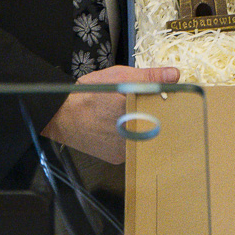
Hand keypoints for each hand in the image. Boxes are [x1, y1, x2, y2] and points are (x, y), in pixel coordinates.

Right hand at [41, 64, 180, 163]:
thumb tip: (174, 75)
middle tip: (147, 107)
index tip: (168, 100)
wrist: (59, 116)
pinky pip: (133, 148)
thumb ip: (148, 76)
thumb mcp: (118, 77)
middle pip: (157, 126)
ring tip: (131, 117)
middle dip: (156, 117)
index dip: (167, 105)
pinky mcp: (117, 158)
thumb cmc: (88, 93)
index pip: (164, 110)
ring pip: (145, 138)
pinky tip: (122, 129)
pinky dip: (132, 139)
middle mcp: (130, 134)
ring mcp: (125, 149)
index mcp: (133, 110)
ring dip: (144, 128)